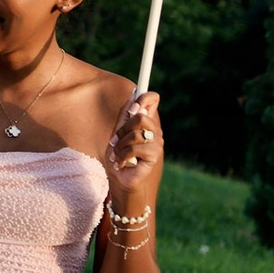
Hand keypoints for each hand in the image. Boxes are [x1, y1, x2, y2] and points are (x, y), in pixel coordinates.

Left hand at [106, 88, 164, 211]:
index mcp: (146, 121)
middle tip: (116, 142)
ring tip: (118, 155)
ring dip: (120, 146)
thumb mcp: (118, 132)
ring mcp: (157, 142)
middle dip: (122, 130)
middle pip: (140, 117)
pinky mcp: (154, 155)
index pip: (153, 99)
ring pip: (135, 134)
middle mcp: (155, 130)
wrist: (121, 177)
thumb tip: (133, 95)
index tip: (132, 107)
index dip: (143, 97)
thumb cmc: (119, 154)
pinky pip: (134, 149)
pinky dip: (122, 157)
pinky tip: (121, 163)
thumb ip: (126, 116)